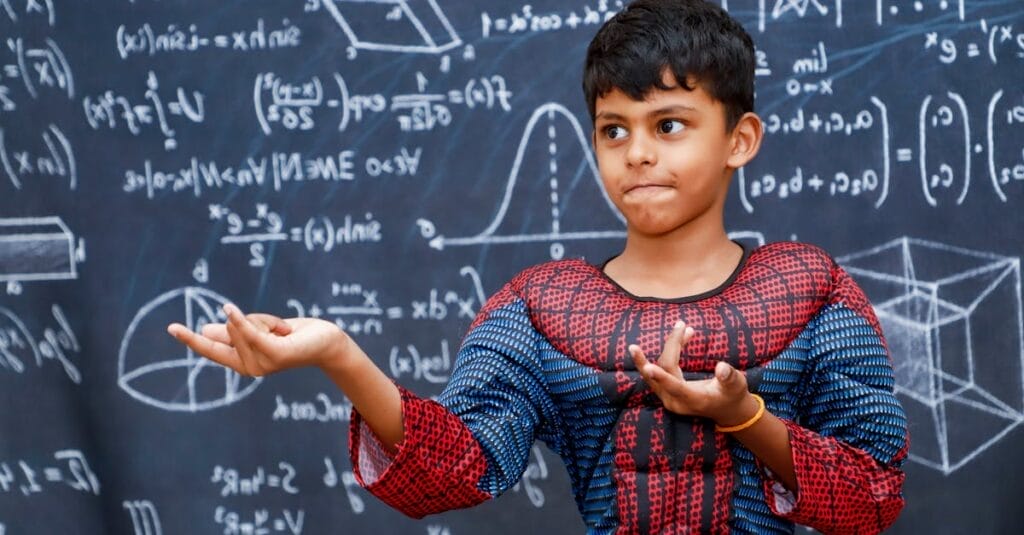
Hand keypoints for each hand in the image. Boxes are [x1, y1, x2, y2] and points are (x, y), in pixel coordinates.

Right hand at [166, 303, 350, 376]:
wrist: (326, 341)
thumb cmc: (294, 336)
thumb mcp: (260, 331)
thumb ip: (234, 333)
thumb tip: (204, 331)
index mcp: (243, 363)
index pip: (211, 349)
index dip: (191, 338)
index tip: (171, 327)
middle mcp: (249, 368)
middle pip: (230, 328)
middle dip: (253, 319)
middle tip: (279, 328)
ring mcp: (261, 364)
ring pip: (243, 325)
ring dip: (267, 319)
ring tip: (286, 330)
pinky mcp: (274, 354)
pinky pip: (250, 333)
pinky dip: (240, 320)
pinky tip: (229, 310)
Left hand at [629, 320, 757, 425]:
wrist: (727, 410)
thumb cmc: (733, 395)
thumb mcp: (736, 386)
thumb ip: (729, 377)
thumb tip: (721, 367)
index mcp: (694, 400)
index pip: (675, 387)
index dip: (661, 376)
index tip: (648, 367)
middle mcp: (676, 401)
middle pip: (666, 369)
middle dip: (672, 345)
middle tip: (681, 324)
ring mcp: (669, 397)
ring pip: (658, 369)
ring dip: (665, 348)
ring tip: (664, 332)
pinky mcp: (666, 391)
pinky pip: (661, 369)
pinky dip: (669, 352)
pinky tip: (680, 337)